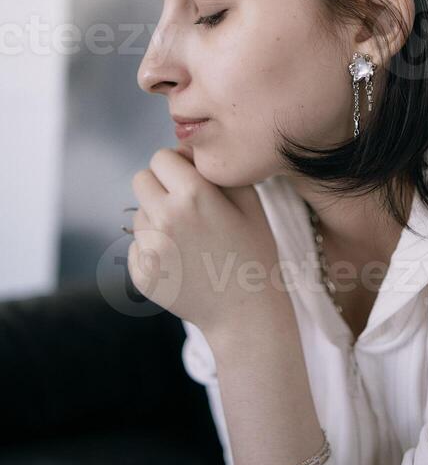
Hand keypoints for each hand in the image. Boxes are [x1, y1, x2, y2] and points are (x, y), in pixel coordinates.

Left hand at [128, 146, 283, 338]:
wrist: (246, 313)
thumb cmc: (253, 251)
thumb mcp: (250, 201)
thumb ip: (216, 169)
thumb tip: (187, 152)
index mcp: (192, 195)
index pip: (160, 157)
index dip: (176, 164)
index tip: (191, 179)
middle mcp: (164, 218)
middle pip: (140, 179)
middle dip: (160, 185)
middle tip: (185, 204)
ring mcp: (149, 249)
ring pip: (139, 214)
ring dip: (157, 217)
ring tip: (189, 238)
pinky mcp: (140, 273)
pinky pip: (137, 245)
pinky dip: (154, 248)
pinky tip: (182, 261)